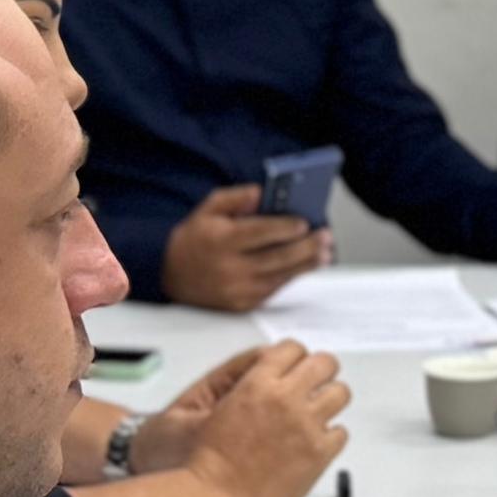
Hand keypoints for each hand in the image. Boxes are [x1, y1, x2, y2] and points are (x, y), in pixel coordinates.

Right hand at [136, 341, 347, 496]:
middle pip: (325, 364)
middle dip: (318, 372)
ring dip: (328, 400)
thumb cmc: (193, 462)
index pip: (293, 349)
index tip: (290, 370)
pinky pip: (340, 433)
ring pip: (340, 394)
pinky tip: (309, 445)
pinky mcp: (317, 455)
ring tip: (312, 415)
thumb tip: (258, 364)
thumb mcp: (191, 405)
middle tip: (309, 386)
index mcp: (256, 385)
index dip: (292, 359)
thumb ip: (224, 378)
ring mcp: (305, 428)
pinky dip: (328, 436)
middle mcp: (286, 401)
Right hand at [164, 186, 329, 313]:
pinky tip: (305, 266)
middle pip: (277, 257)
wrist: (172, 275)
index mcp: (221, 240)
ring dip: (306, 264)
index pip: (260, 233)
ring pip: (281, 276)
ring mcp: (237, 290)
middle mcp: (229, 268)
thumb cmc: (195, 238)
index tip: (305, 222)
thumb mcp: (208, 209)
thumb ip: (235, 197)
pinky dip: (292, 276)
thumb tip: (260, 192)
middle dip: (306, 247)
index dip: (285, 228)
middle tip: (325, 237)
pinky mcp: (242, 305)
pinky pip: (274, 289)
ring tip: (324, 253)